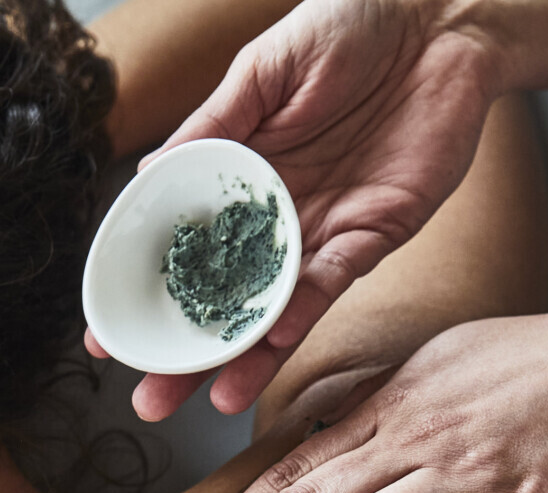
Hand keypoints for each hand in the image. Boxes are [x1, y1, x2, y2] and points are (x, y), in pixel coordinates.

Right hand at [87, 0, 502, 420]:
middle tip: (150, 398)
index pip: (185, 252)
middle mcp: (278, 215)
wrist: (439, 16)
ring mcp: (326, 228)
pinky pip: (336, 278)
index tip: (107, 339)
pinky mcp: (378, 229)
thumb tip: (146, 173)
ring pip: (278, 306)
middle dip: (190, 353)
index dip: (147, 295)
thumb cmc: (348, 25)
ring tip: (214, 398)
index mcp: (241, 178)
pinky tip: (275, 338)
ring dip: (248, 355)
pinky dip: (306, 308)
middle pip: (226, 299)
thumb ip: (212, 124)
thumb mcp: (262, 69)